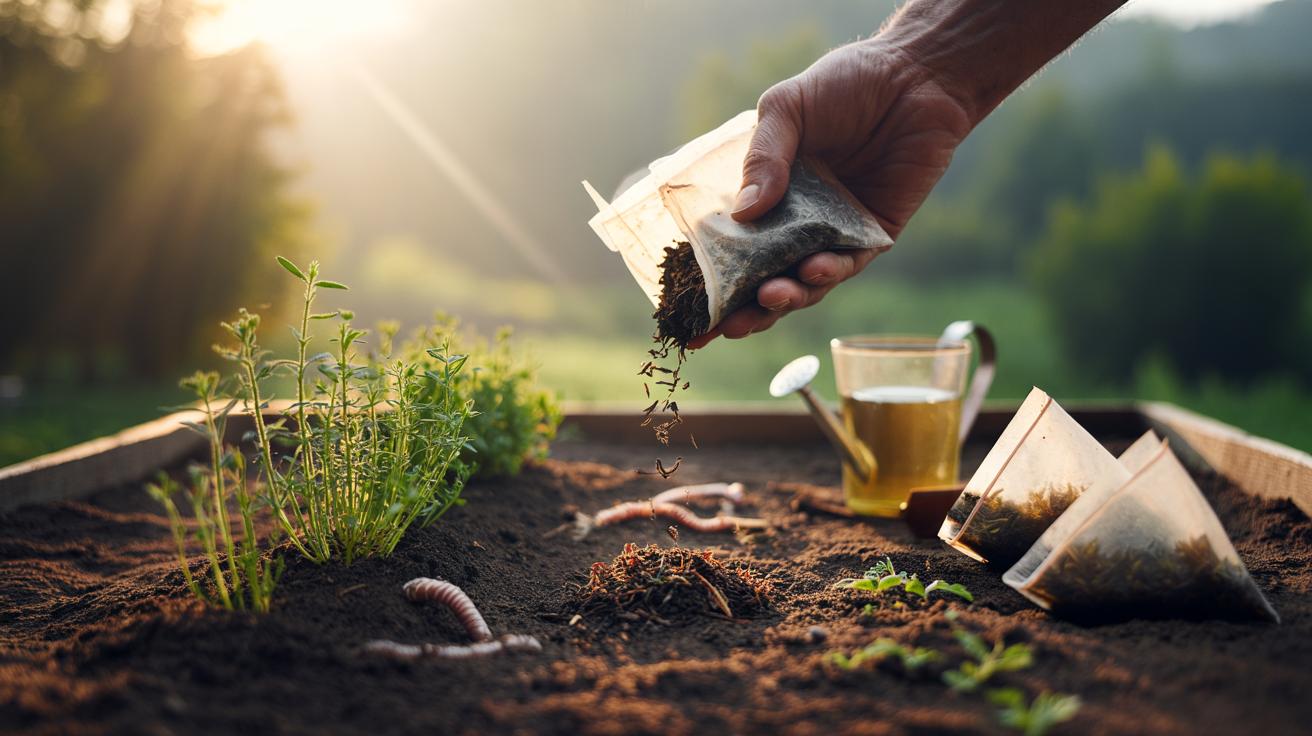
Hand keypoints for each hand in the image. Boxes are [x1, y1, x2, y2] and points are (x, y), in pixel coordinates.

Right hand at [689, 39, 973, 347]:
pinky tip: (814, 269)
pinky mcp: (875, 237)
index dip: (710, 282)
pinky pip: (849, 266)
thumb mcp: (786, 109)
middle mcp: (796, 222)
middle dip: (745, 310)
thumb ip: (763, 157)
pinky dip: (830, 272)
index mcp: (766, 195)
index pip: (730, 248)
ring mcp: (834, 233)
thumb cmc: (844, 83)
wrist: (915, 76)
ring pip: (806, 282)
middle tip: (725, 328)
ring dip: (787, 296)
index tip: (686, 314)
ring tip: (771, 296)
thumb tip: (743, 214)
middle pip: (764, 278)